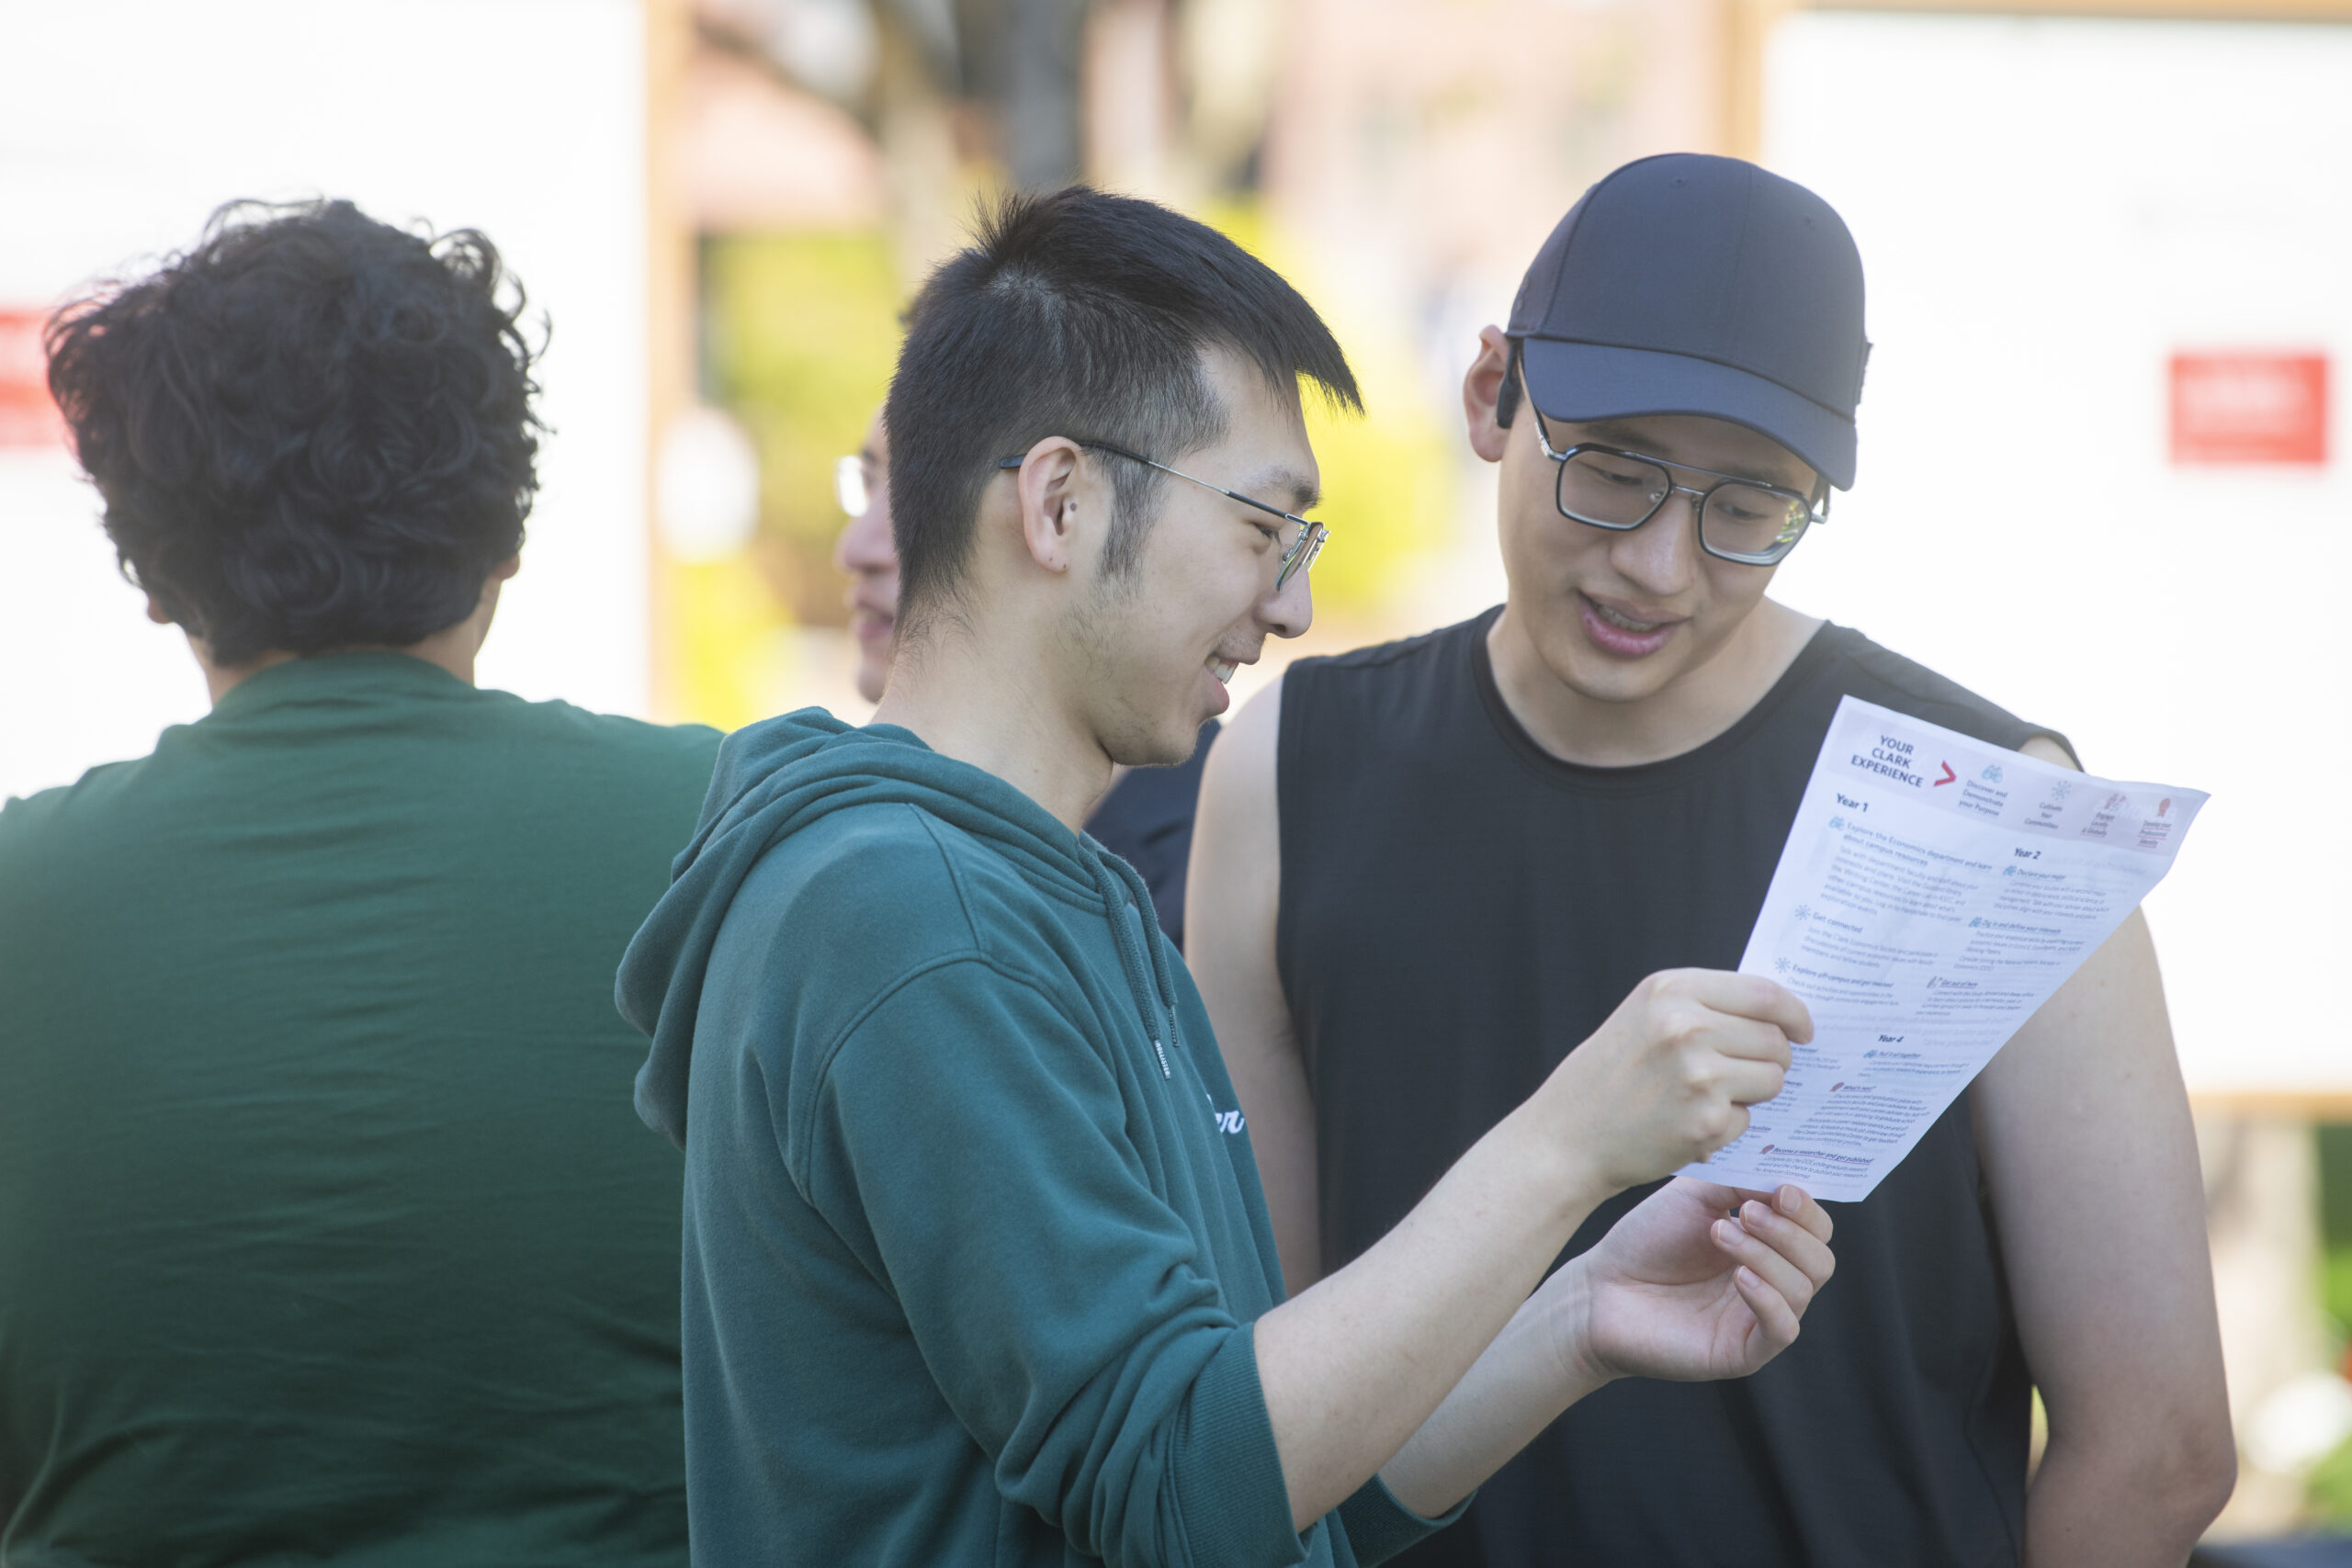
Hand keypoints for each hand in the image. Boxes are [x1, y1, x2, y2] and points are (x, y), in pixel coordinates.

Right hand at [1540, 970, 1809, 1191]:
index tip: (1803, 1030)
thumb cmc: (1608, 1076)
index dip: (1794, 1013)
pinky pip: (1749, 1119)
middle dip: (1772, 1059)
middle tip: (1741, 1074)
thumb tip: (1776, 1014)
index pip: (1764, 993)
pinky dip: (1727, 1125)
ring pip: (1772, 1078)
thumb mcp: (1644, 1016)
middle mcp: (1686, 1026)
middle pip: (1775, 1039)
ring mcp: (1698, 1074)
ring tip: (1707, 1097)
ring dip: (1753, 1092)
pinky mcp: (1706, 1121)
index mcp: (1671, 990)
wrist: (1565, 1137)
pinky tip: (1687, 1123)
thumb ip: (1702, 1005)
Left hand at [1550, 1178, 1834, 1385]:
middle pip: (1820, 1260)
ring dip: (1767, 1255)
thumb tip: (1787, 1174)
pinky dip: (1768, 1298)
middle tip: (1746, 1212)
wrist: (1602, 1288)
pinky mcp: (1745, 1351)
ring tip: (1721, 1234)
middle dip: (1790, 1231)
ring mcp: (1759, 1317)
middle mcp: (1772, 1280)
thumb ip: (1742, 1182)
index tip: (1782, 1190)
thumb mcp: (1696, 1196)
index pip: (1816, 1228)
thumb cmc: (1648, 1239)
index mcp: (1767, 1242)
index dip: (1807, 1209)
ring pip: (1802, 1289)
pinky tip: (1739, 1276)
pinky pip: (1782, 1329)